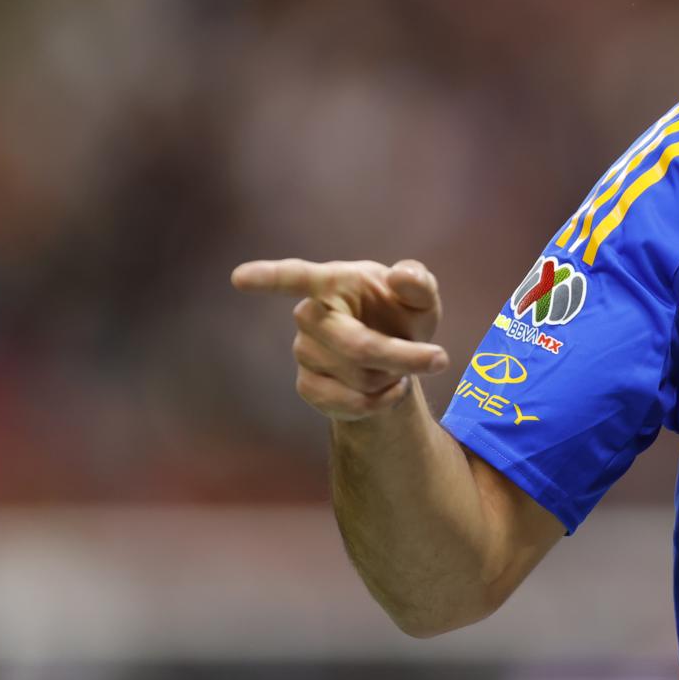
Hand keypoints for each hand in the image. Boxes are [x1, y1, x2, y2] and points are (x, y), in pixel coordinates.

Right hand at [232, 258, 449, 420]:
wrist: (392, 358)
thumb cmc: (401, 315)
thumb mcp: (421, 298)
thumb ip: (418, 283)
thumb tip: (400, 276)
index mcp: (334, 282)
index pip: (296, 277)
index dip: (269, 278)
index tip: (239, 278)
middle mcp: (311, 316)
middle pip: (357, 346)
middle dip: (403, 357)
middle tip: (440, 359)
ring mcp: (304, 352)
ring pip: (359, 378)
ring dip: (392, 377)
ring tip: (396, 365)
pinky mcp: (307, 385)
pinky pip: (347, 403)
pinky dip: (379, 401)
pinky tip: (387, 389)